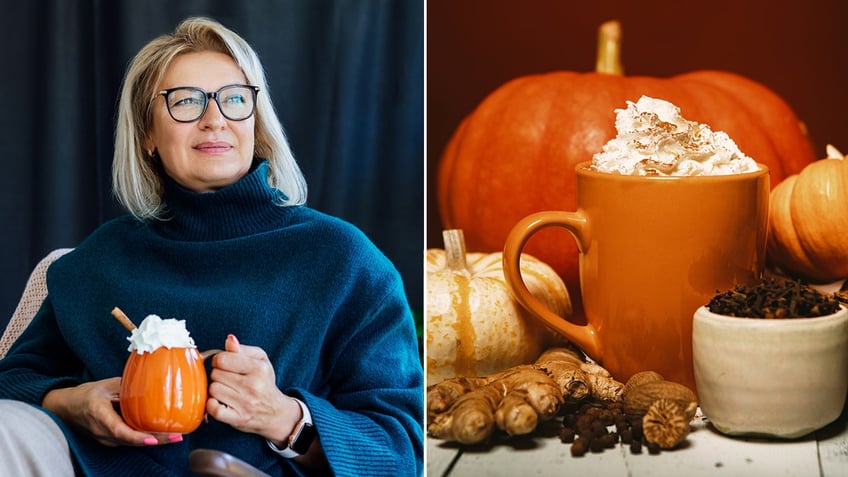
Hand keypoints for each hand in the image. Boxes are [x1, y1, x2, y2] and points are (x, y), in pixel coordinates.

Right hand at [42, 377, 182, 446]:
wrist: (67, 408)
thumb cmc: (87, 394)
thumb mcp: (106, 386)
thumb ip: (126, 387)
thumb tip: (150, 381)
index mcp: (99, 415)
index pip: (120, 431)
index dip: (138, 437)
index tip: (154, 439)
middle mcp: (102, 432)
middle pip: (131, 441)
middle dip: (156, 440)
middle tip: (177, 436)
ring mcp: (105, 439)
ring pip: (132, 443)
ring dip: (154, 441)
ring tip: (175, 436)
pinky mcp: (109, 440)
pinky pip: (130, 441)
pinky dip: (146, 439)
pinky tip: (163, 435)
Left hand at [207, 335, 300, 442]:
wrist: (275, 413)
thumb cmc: (264, 383)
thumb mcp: (260, 361)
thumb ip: (242, 349)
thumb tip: (229, 339)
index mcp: (259, 368)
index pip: (222, 359)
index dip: (219, 361)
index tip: (224, 365)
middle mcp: (253, 386)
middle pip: (215, 374)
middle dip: (218, 375)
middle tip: (227, 379)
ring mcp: (245, 404)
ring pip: (213, 390)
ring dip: (215, 390)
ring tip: (225, 391)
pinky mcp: (238, 418)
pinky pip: (214, 409)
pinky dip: (212, 405)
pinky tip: (219, 402)